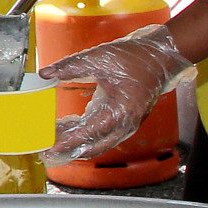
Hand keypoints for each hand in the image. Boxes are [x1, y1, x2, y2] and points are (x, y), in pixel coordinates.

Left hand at [39, 24, 196, 166]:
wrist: (161, 57)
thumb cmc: (135, 58)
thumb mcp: (99, 58)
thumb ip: (71, 66)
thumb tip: (46, 73)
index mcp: (119, 111)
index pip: (89, 133)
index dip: (68, 141)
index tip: (51, 146)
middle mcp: (125, 124)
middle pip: (93, 147)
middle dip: (70, 149)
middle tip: (48, 148)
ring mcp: (128, 126)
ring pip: (100, 144)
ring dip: (79, 144)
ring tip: (56, 138)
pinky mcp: (128, 123)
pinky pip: (106, 137)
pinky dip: (89, 137)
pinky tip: (72, 127)